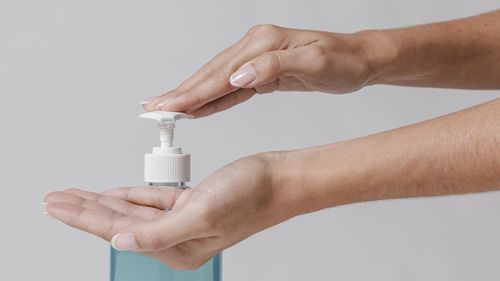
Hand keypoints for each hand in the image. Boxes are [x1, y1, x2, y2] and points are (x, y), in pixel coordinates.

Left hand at [43, 153, 290, 269]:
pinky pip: (152, 202)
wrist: (278, 180)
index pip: (118, 231)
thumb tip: (119, 241)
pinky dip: (131, 196)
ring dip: (103, 201)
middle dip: (84, 210)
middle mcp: (177, 238)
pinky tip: (113, 193)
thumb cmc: (251, 196)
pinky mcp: (190, 204)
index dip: (83, 217)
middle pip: (119, 222)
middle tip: (55, 200)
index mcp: (177, 247)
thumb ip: (158, 232)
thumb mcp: (201, 213)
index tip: (57, 206)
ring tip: (75, 196)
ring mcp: (183, 221)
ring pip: (132, 211)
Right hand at [142, 25, 378, 116]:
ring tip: (168, 108)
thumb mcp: (315, 63)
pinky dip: (213, 98)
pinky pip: (231, 88)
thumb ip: (274, 67)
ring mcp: (256, 58)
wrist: (358, 59)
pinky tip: (200, 107)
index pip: (221, 74)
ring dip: (191, 96)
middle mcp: (254, 47)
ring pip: (216, 81)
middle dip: (181, 94)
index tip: (169, 106)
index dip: (193, 92)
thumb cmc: (342, 61)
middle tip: (153, 109)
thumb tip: (238, 76)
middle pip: (210, 75)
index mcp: (262, 43)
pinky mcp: (261, 71)